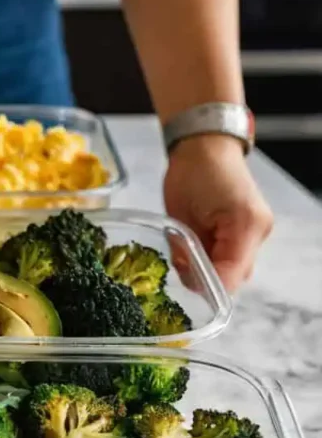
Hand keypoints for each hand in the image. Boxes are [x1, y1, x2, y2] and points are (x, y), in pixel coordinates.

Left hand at [163, 134, 273, 291]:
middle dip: (207, 280)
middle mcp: (258, 231)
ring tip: (188, 255)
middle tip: (181, 269)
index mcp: (243, 225)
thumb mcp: (179, 215)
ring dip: (211, 270)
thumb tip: (189, 282)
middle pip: (236, 277)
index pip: (230, 276)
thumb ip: (185, 251)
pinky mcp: (252, 229)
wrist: (206, 147)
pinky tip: (198, 250)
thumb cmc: (191, 174)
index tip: (186, 290)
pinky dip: (216, 259)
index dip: (207, 288)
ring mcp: (259, 231)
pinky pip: (235, 257)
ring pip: (236, 269)